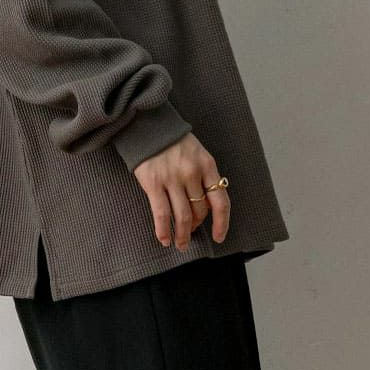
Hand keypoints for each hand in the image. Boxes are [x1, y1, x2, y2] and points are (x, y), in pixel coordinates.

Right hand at [131, 132, 229, 248]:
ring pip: (183, 217)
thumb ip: (204, 177)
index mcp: (207, 165)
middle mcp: (192, 173)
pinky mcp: (154, 183)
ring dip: (182, 235)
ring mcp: (172, 179)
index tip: (219, 237)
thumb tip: (207, 207)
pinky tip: (164, 239)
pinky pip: (162, 214)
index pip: (221, 201)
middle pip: (200, 211)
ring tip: (180, 244)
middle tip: (191, 234)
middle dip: (197, 227)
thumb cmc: (173, 142)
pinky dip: (164, 230)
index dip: (222, 223)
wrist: (147, 125)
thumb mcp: (197, 153)